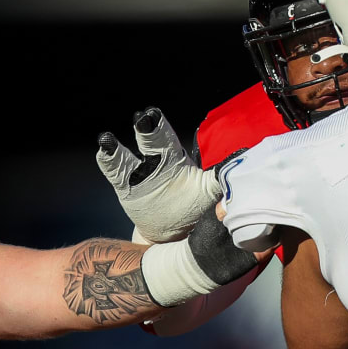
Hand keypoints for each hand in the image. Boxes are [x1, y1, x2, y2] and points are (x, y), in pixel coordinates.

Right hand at [96, 107, 221, 242]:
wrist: (174, 232)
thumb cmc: (196, 207)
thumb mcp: (210, 191)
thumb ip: (222, 176)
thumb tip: (244, 159)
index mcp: (177, 160)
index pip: (171, 138)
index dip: (163, 126)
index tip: (156, 115)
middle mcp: (156, 162)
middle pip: (152, 142)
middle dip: (149, 129)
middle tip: (145, 117)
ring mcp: (139, 175)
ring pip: (129, 158)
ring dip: (118, 150)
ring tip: (107, 139)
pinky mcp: (126, 189)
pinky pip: (115, 173)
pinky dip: (108, 161)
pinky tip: (103, 150)